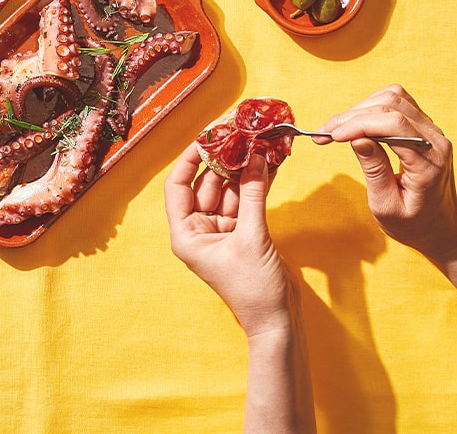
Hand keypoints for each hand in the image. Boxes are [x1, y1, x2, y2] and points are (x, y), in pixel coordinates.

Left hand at [164, 145, 299, 336]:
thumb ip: (252, 195)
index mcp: (186, 233)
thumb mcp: (251, 237)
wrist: (278, 323)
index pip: (178, 185)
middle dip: (223, 159)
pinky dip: (255, 183)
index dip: (189, 159)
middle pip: (206, 183)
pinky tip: (268, 163)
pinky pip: (244, 200)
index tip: (206, 137)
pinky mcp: (241, 233)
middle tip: (239, 133)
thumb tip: (256, 156)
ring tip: (256, 142)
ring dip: (242, 168)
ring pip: (228, 189)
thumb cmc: (254, 290)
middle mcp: (198, 229)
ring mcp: (220, 230)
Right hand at [322, 84, 456, 264]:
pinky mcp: (423, 128)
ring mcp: (431, 131)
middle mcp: (435, 140)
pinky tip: (356, 124)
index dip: (358, 124)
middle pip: (391, 105)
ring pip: (392, 97)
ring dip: (360, 109)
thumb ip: (374, 171)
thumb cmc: (414, 222)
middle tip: (326, 132)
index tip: (332, 136)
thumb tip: (357, 139)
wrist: (439, 227)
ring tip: (338, 128)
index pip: (393, 124)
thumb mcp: (387, 206)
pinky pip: (397, 102)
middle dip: (352, 115)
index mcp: (429, 161)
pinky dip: (371, 107)